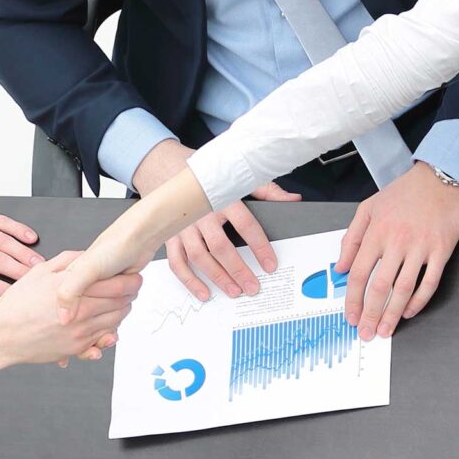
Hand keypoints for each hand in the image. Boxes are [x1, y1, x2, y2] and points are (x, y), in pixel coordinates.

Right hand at [0, 249, 137, 373]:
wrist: (2, 335)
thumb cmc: (17, 305)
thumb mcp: (39, 272)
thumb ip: (66, 261)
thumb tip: (85, 255)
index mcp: (71, 289)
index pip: (112, 284)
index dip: (128, 280)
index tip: (134, 276)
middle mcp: (79, 312)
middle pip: (119, 303)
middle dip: (130, 295)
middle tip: (134, 289)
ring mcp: (79, 332)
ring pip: (114, 322)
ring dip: (122, 313)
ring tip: (123, 305)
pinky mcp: (76, 348)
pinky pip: (102, 341)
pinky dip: (110, 332)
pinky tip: (109, 326)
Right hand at [133, 137, 299, 302]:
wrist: (165, 166)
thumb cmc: (205, 175)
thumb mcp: (237, 176)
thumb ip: (266, 190)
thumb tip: (293, 200)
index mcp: (221, 197)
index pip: (245, 224)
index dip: (259, 246)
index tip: (270, 265)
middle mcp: (200, 212)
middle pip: (220, 246)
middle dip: (238, 270)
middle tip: (252, 287)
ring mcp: (182, 225)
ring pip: (199, 257)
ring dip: (216, 277)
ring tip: (234, 291)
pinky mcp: (169, 235)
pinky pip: (177, 262)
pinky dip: (189, 280)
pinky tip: (203, 292)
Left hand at [337, 163, 458, 339]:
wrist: (441, 176)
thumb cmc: (405, 192)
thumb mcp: (369, 207)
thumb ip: (352, 238)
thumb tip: (339, 267)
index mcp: (377, 231)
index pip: (358, 273)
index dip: (352, 299)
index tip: (350, 316)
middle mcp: (397, 241)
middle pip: (379, 286)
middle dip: (370, 314)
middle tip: (365, 332)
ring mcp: (421, 247)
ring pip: (403, 289)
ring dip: (393, 314)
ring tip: (386, 329)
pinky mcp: (441, 250)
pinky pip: (429, 282)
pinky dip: (419, 301)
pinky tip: (410, 312)